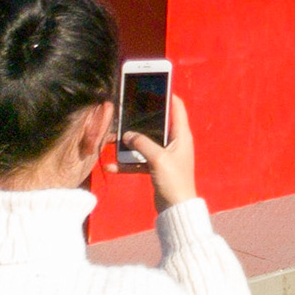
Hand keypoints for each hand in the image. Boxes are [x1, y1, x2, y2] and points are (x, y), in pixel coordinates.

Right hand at [108, 95, 196, 212]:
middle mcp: (175, 142)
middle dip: (140, 120)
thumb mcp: (158, 159)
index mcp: (182, 135)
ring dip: (130, 143)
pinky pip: (140, 160)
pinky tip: (112, 166)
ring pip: (145, 143)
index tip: (154, 86)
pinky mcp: (156, 168)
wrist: (175, 208)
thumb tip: (127, 134)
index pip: (177, 108)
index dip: (168, 95)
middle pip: (157, 124)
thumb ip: (143, 144)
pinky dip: (128, 162)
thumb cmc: (173, 180)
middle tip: (125, 112)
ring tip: (113, 139)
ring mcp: (165, 155)